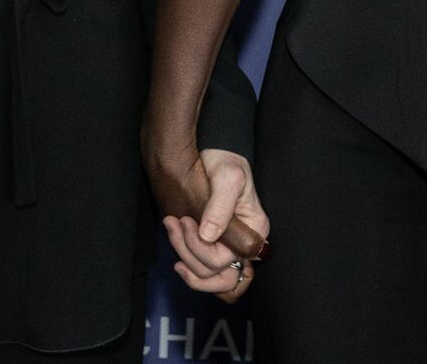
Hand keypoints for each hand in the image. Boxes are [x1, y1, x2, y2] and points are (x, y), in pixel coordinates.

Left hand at [152, 148, 269, 302]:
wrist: (211, 153)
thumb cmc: (224, 162)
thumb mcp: (228, 177)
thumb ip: (219, 207)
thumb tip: (209, 236)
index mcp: (254, 229)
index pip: (226, 260)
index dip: (201, 250)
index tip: (186, 222)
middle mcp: (243, 242)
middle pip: (216, 274)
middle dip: (189, 253)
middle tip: (177, 223)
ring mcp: (228, 245)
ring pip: (205, 274)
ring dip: (183, 254)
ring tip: (172, 226)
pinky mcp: (213, 244)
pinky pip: (201, 269)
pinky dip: (185, 259)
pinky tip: (176, 240)